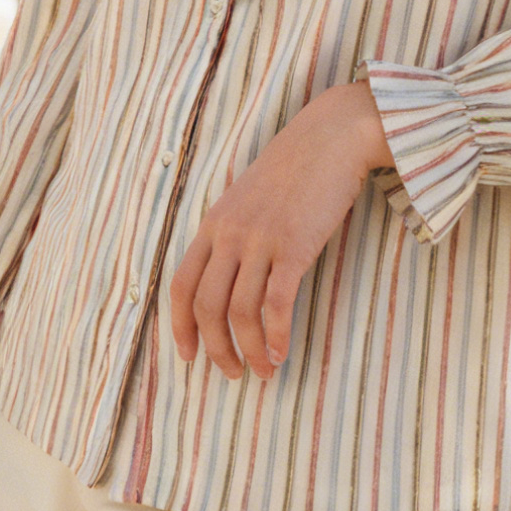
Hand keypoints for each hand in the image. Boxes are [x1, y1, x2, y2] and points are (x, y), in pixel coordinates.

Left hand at [169, 80, 390, 381]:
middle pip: (206, 307)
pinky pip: (276, 303)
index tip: (189, 356)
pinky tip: (282, 352)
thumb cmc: (294, 170)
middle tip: (233, 373)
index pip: (180, 285)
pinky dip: (275, 335)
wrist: (330, 137)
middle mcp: (229, 234)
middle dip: (217, 349)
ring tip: (265, 370)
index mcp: (213, 224)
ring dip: (250, 350)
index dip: (180, 327)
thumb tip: (229, 279)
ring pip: (240, 312)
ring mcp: (260, 239)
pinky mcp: (293, 245)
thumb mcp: (247, 199)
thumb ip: (232, 234)